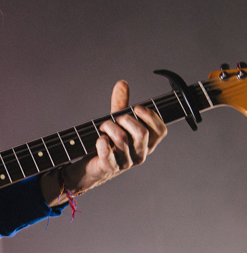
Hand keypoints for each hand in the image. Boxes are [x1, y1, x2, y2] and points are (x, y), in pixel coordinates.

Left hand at [41, 80, 167, 205]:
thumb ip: (121, 104)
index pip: (160, 131)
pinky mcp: (110, 168)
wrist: (91, 164)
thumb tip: (123, 83)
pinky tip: (99, 139)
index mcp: (147, 143)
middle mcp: (140, 154)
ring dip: (109, 127)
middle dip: (126, 119)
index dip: (151, 117)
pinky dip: (102, 143)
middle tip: (115, 118)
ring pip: (123, 140)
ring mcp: (126, 163)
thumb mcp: (116, 122)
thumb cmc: (108, 142)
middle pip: (142, 133)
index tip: (137, 108)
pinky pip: (108, 154)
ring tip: (102, 127)